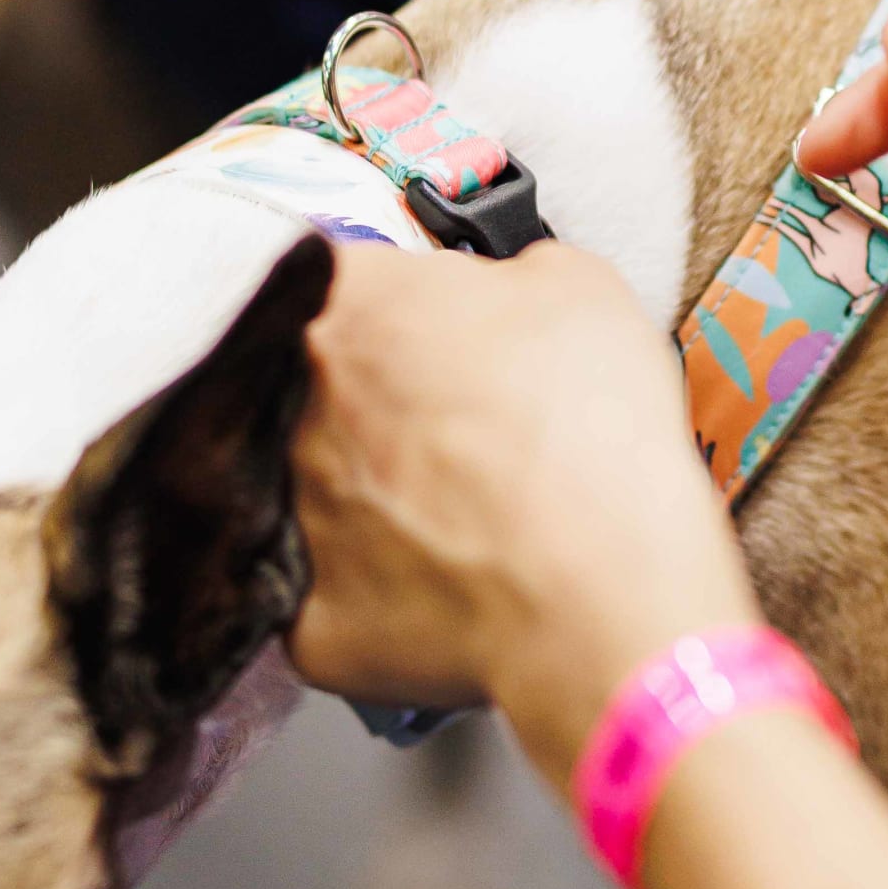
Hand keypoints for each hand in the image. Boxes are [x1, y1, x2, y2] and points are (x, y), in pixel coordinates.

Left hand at [291, 241, 752, 783]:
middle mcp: (291, 405)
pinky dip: (381, 595)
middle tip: (458, 435)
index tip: (435, 340)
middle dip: (377, 408)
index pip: (337, 284)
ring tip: (463, 518)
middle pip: (316, 392)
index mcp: (347, 306)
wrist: (602, 588)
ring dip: (378, 500)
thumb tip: (501, 289)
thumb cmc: (594, 433)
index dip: (395, 313)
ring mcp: (286, 516)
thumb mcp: (582, 289)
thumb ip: (513, 270)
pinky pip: (331, 597)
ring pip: (321, 497)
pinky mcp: (302, 618)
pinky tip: (447, 589)